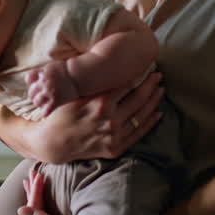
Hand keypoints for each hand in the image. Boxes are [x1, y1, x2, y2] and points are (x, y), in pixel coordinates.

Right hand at [18, 71, 163, 161]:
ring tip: (160, 90)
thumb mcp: (75, 95)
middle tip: (158, 76)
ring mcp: (114, 135)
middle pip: (138, 98)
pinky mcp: (115, 148)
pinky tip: (158, 113)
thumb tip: (112, 70)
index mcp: (100, 103)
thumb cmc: (61, 114)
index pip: (127, 84)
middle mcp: (110, 119)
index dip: (139, 74)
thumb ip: (95, 85)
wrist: (53, 142)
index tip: (146, 66)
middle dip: (151, 85)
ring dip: (154, 101)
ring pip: (141, 115)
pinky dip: (150, 123)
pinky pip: (138, 134)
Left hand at [18, 166, 83, 214]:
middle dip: (33, 192)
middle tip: (31, 174)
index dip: (35, 192)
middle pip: (34, 212)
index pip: (33, 211)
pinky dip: (44, 205)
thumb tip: (20, 210)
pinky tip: (43, 199)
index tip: (37, 176)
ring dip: (37, 197)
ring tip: (33, 182)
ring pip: (39, 214)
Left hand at [25, 60, 79, 119]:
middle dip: (33, 95)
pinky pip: (46, 110)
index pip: (28, 79)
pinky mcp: (56, 101)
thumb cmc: (64, 70)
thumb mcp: (49, 66)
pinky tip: (45, 114)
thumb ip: (37, 72)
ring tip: (43, 104)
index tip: (35, 86)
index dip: (31, 83)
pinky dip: (45, 113)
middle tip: (37, 97)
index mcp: (42, 74)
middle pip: (31, 92)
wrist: (78, 75)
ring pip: (36, 102)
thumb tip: (27, 81)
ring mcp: (50, 93)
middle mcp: (44, 84)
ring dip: (39, 103)